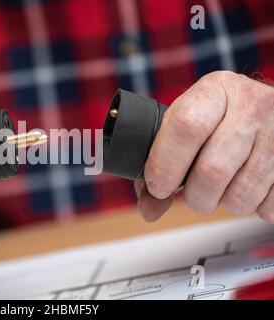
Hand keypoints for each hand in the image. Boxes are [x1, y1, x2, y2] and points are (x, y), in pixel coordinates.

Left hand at [136, 71, 273, 222]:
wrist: (267, 110)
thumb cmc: (217, 122)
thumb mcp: (185, 127)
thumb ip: (161, 167)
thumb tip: (148, 210)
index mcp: (215, 90)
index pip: (186, 126)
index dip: (166, 164)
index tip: (159, 186)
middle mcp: (251, 105)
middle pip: (212, 170)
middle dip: (195, 197)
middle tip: (194, 195)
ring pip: (240, 194)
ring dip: (223, 203)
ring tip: (222, 188)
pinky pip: (268, 205)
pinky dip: (252, 208)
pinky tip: (248, 187)